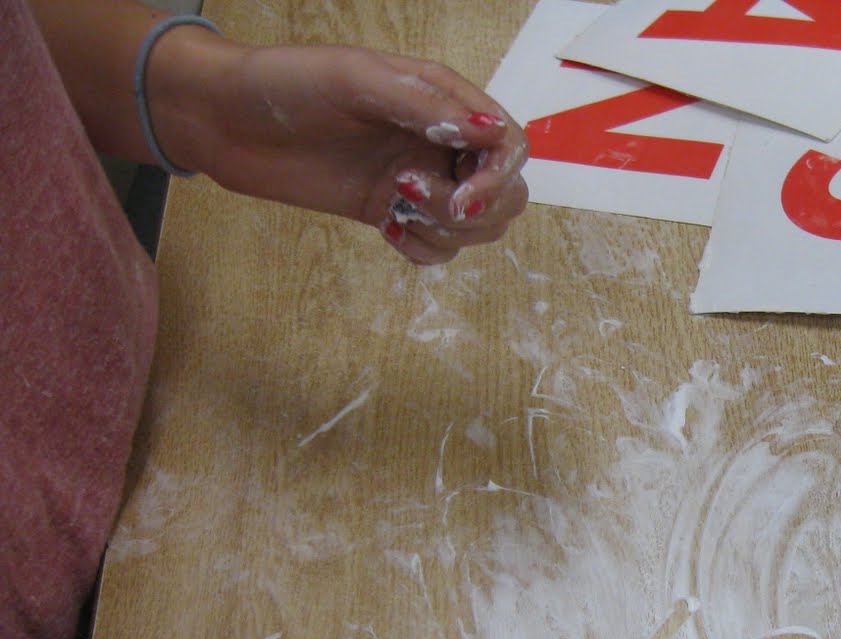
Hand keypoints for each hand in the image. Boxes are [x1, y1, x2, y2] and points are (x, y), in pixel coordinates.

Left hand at [150, 34, 528, 263]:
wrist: (223, 120)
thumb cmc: (285, 84)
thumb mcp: (358, 80)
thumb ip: (428, 106)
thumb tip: (492, 134)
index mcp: (441, 98)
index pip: (508, 143)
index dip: (499, 175)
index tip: (464, 194)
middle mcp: (438, 140)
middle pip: (506, 192)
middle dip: (476, 206)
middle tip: (416, 196)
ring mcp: (417, 179)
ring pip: (475, 226)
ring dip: (446, 228)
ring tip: (394, 205)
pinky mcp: (390, 212)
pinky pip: (437, 248)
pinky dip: (423, 247)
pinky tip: (386, 228)